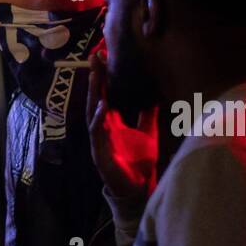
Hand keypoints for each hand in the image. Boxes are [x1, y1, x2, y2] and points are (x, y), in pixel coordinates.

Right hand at [87, 51, 157, 200]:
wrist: (138, 189)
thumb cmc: (140, 162)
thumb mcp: (147, 131)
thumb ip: (147, 114)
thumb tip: (154, 94)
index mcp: (111, 123)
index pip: (104, 95)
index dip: (103, 77)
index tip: (104, 56)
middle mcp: (102, 129)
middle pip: (95, 99)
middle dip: (95, 78)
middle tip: (95, 57)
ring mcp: (98, 141)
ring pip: (91, 113)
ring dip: (93, 94)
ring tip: (95, 75)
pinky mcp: (99, 154)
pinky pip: (96, 133)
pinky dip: (99, 118)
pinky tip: (103, 105)